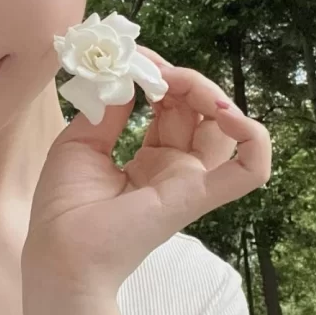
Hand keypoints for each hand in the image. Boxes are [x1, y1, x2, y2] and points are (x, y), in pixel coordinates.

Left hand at [21, 48, 271, 301]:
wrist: (60, 255)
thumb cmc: (65, 207)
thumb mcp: (82, 140)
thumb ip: (111, 106)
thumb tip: (130, 71)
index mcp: (150, 157)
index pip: (173, 105)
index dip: (160, 76)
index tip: (136, 59)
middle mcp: (176, 167)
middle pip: (201, 111)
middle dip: (185, 80)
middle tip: (157, 71)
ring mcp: (189, 181)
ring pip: (225, 129)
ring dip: (211, 94)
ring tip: (180, 84)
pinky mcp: (196, 196)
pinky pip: (248, 171)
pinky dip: (255, 141)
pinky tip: (233, 116)